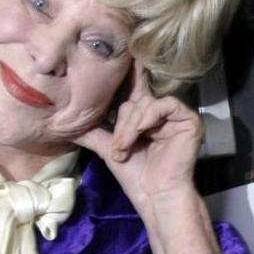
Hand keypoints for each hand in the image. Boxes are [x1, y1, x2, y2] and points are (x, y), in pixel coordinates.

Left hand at [75, 62, 202, 213]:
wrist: (154, 196)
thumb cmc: (135, 177)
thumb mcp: (109, 149)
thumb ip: (93, 132)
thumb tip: (64, 122)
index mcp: (144, 116)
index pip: (133, 90)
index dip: (126, 76)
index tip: (120, 57)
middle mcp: (161, 113)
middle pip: (134, 100)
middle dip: (121, 124)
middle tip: (117, 148)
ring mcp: (176, 116)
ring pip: (146, 103)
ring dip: (131, 127)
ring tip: (124, 149)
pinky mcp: (189, 120)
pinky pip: (165, 105)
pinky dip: (149, 118)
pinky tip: (143, 132)